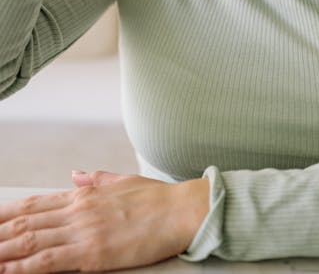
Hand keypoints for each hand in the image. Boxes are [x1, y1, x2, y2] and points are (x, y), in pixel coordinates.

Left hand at [0, 170, 209, 272]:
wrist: (180, 210)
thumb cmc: (156, 198)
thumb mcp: (121, 180)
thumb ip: (94, 179)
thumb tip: (74, 174)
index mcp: (84, 195)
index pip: (35, 204)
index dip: (6, 213)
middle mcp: (78, 210)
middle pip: (26, 222)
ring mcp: (84, 231)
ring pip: (31, 240)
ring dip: (4, 250)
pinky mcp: (93, 253)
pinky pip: (50, 260)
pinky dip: (25, 266)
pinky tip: (9, 270)